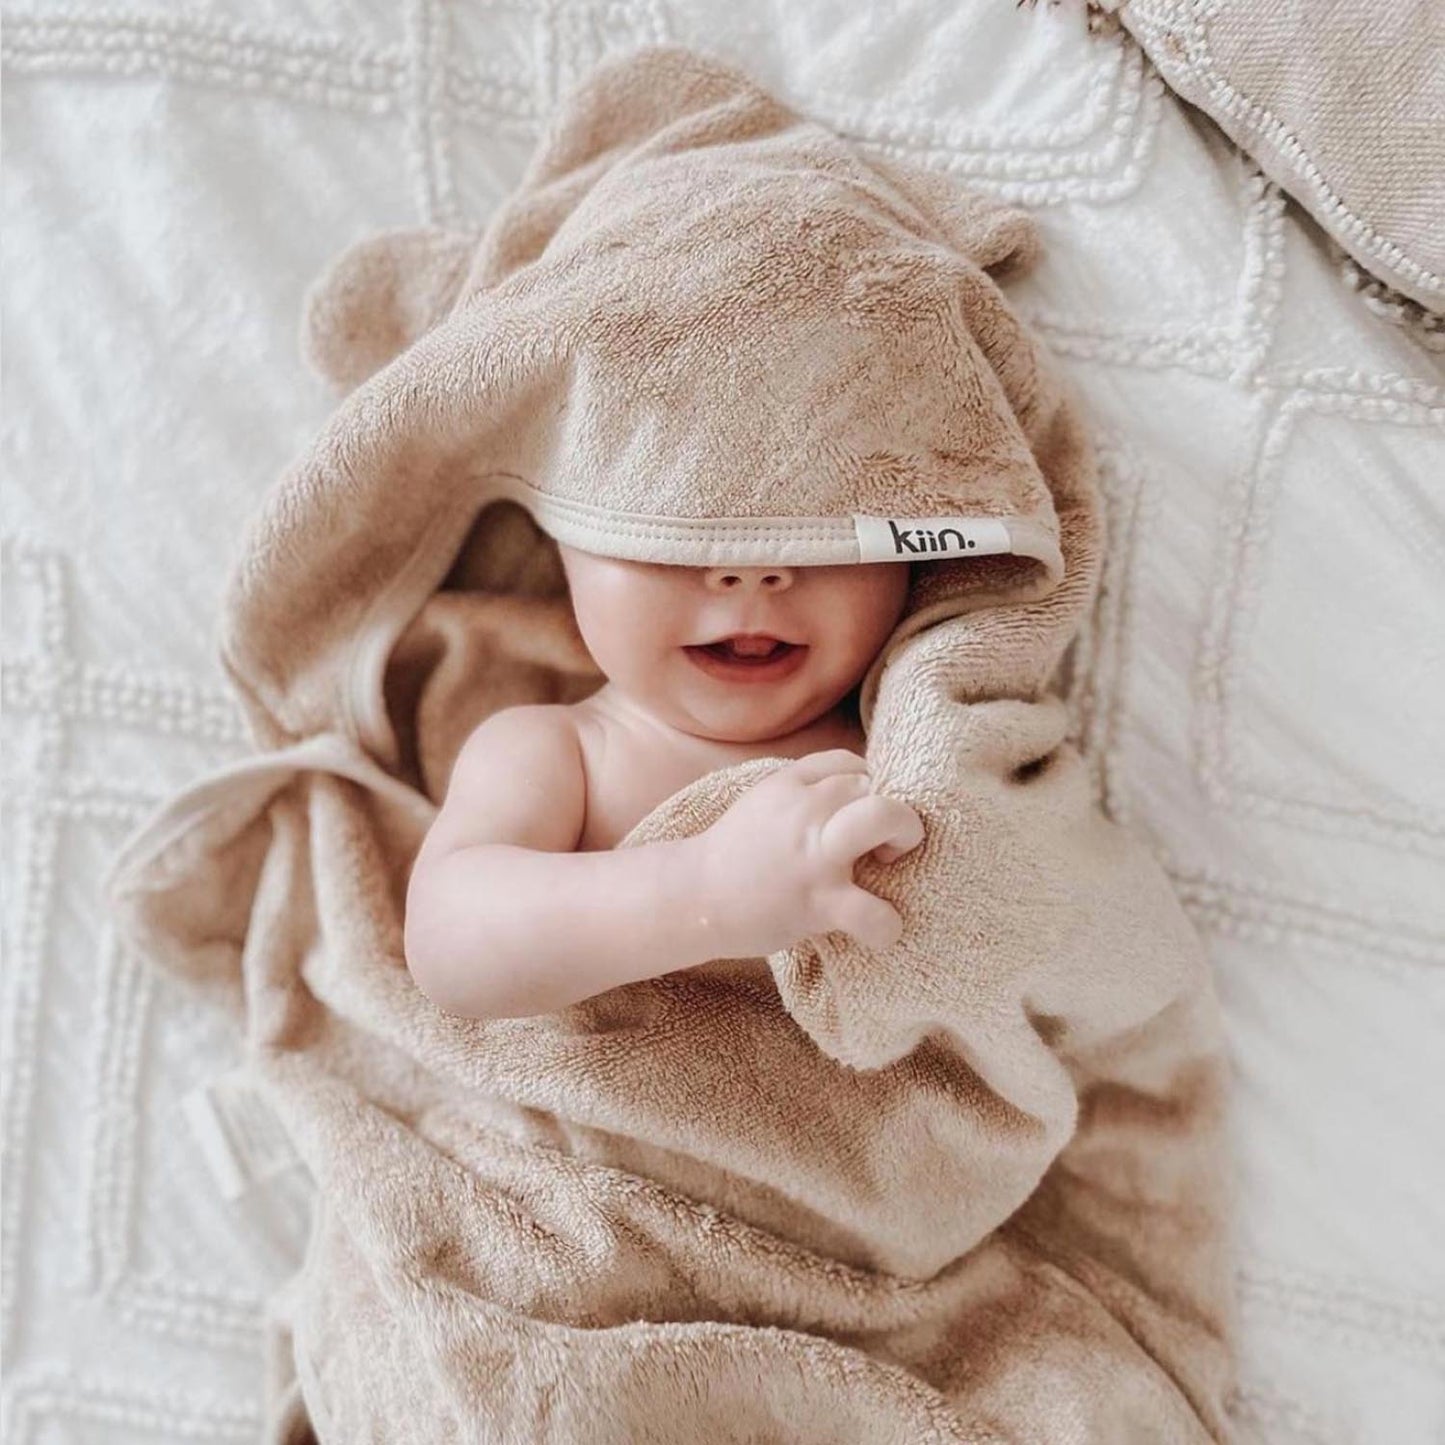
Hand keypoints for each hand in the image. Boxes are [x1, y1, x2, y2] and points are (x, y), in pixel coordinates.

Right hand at [696, 749, 924, 954]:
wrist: (693, 898)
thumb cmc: (735, 855)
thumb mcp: (765, 802)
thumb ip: (805, 790)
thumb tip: (858, 789)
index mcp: (790, 783)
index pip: (850, 763)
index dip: (868, 789)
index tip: (860, 818)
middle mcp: (804, 809)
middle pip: (873, 782)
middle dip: (897, 809)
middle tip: (887, 842)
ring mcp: (815, 855)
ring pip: (884, 817)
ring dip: (905, 836)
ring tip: (891, 864)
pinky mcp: (818, 902)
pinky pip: (873, 912)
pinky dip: (887, 925)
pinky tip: (880, 929)